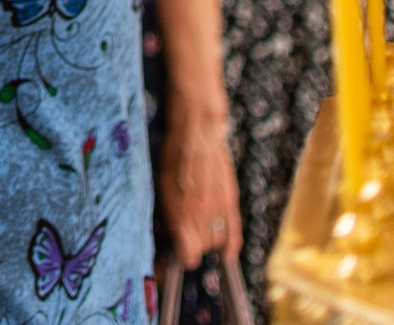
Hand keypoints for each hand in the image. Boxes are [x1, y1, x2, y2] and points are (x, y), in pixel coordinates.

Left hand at [157, 105, 240, 271]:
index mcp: (181, 213)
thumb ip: (165, 213)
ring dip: (205, 240)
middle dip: (189, 245)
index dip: (178, 261)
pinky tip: (226, 256)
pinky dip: (230, 245)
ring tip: (193, 227)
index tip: (169, 263)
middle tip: (178, 235)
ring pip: (215, 240)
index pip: (187, 256)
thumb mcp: (160, 185)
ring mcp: (219, 207)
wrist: (197, 130)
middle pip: (201, 248)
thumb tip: (164, 232)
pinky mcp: (229, 199)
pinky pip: (233, 230)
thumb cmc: (172, 154)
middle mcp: (203, 214)